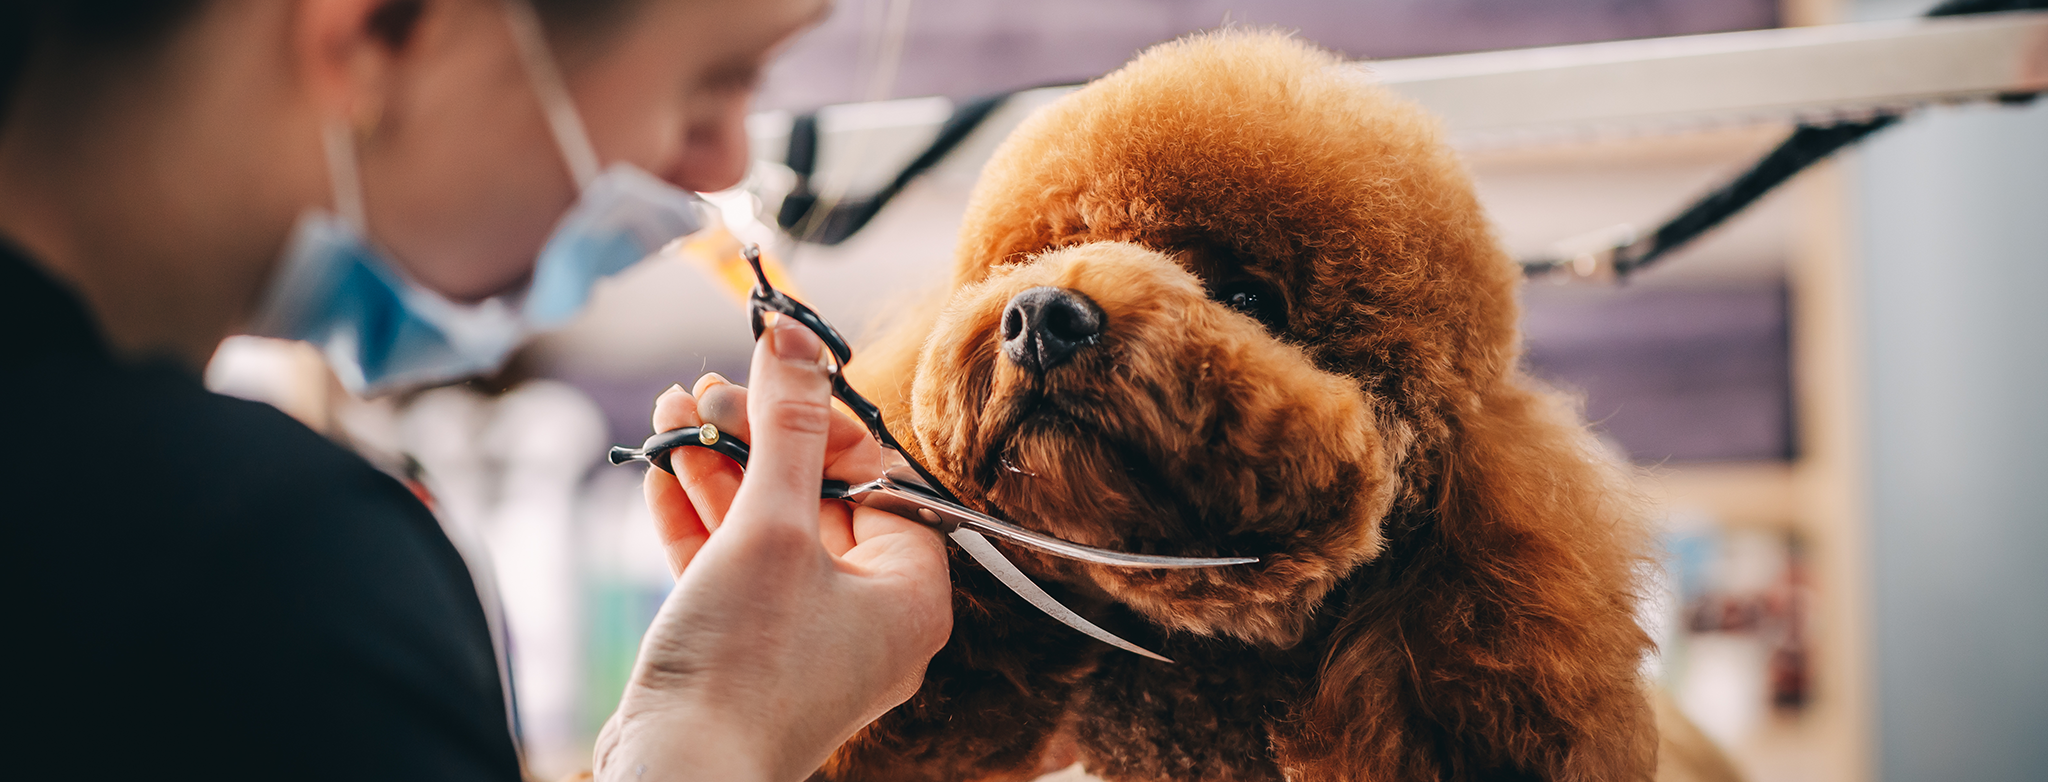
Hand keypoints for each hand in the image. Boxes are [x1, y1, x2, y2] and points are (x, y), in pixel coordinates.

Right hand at [593, 314, 952, 781]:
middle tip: (707, 389)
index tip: (769, 372)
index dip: (822, 421)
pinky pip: (734, 572)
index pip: (879, 479)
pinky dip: (700, 520)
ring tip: (672, 413)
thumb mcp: (771, 527)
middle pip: (818, 500)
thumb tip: (795, 338)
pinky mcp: (749, 655)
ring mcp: (807, 641)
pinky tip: (661, 469)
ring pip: (767, 532)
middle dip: (755, 437)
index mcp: (911, 594)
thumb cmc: (743, 668)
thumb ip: (786, 427)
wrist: (676, 780)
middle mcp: (870, 620)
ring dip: (718, 468)